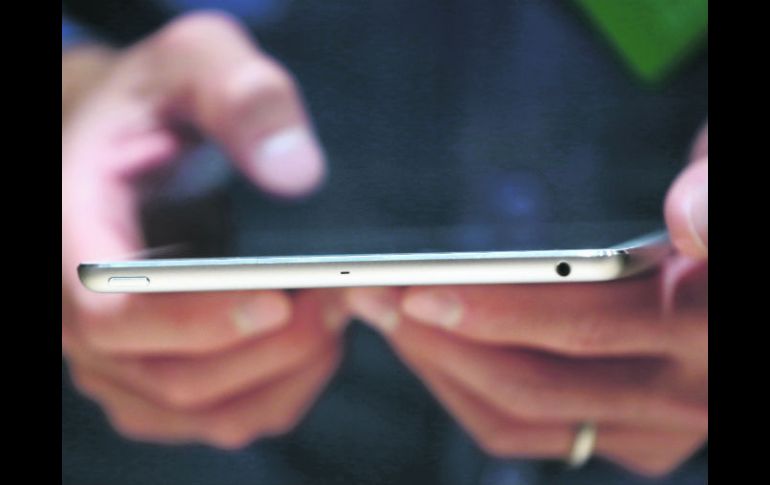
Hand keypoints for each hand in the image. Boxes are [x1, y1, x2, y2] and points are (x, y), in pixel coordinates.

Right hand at [62, 12, 345, 447]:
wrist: (133, 139)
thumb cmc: (158, 102)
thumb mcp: (194, 61)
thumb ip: (239, 93)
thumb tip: (297, 171)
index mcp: (70, 235)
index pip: (115, 312)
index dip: (199, 320)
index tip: (284, 299)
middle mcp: (81, 312)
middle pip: (174, 376)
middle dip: (272, 347)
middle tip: (340, 296)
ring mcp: (119, 358)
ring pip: (205, 412)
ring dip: (284, 373)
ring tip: (336, 314)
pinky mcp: (156, 376)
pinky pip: (220, 418)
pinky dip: (278, 392)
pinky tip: (315, 345)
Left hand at [347, 126, 707, 476]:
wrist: (734, 271)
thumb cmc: (718, 209)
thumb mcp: (730, 168)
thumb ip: (715, 192)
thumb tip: (688, 223)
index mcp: (709, 325)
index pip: (583, 325)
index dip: (492, 311)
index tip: (416, 289)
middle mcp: (687, 396)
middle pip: (533, 387)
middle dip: (439, 341)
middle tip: (374, 293)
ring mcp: (655, 427)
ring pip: (521, 421)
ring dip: (444, 370)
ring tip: (389, 316)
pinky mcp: (629, 436)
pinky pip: (531, 433)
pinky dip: (470, 394)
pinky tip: (433, 349)